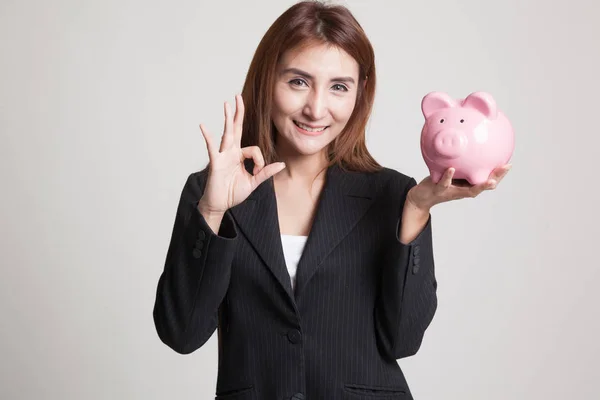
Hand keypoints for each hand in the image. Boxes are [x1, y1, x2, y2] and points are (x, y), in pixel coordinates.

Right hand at [198, 94, 285, 213]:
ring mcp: (222, 156)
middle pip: (236, 128)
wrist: (219, 205)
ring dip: (228, 119)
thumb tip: (282, 164)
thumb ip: (266, 172)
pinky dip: (208, 137)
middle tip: (238, 96)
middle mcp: (230, 152)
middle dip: (238, 113)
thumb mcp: (254, 182)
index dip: (260, 162)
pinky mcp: (215, 162)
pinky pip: (212, 147)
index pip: (254, 149)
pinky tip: (203, 126)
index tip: (257, 173)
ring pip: (227, 134)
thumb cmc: (232, 193)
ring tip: (227, 104)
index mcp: (240, 156)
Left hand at [406, 164, 511, 210]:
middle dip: (496, 178)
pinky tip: (451, 168)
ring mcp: (452, 192)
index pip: (487, 180)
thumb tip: (469, 145)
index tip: (509, 164)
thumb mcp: (452, 171)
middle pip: (483, 186)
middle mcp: (463, 191)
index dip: (499, 174)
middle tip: (505, 168)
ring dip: (481, 186)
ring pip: (469, 191)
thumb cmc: (439, 182)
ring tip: (490, 180)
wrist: (422, 196)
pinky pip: (445, 183)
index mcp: (468, 185)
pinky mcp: (439, 190)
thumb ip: (460, 164)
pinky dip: (449, 176)